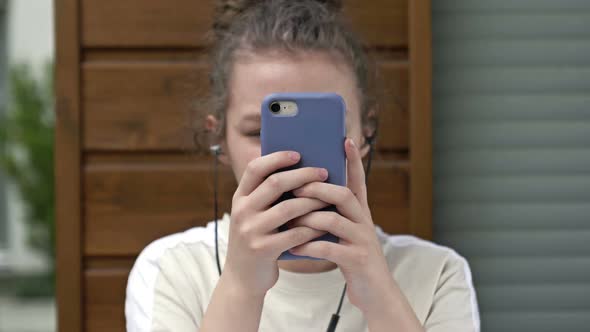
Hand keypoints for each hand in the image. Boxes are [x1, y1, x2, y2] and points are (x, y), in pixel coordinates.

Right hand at [223, 150, 330, 297]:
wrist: (243, 278)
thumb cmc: (257, 238)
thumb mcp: (254, 215)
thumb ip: (267, 195)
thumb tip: (300, 169)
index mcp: (240, 197)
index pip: (255, 168)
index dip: (276, 158)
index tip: (298, 153)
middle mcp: (242, 211)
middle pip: (275, 184)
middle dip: (303, 175)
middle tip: (324, 172)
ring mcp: (251, 231)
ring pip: (288, 208)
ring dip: (313, 201)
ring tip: (329, 197)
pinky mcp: (263, 250)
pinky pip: (295, 233)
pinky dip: (313, 227)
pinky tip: (325, 224)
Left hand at [286, 138, 394, 313]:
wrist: (374, 292)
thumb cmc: (351, 257)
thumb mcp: (344, 231)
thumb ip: (330, 212)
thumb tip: (303, 191)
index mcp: (359, 212)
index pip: (357, 180)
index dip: (352, 160)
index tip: (345, 139)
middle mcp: (364, 221)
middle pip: (343, 195)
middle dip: (318, 189)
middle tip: (296, 187)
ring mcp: (362, 240)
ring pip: (334, 220)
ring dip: (309, 218)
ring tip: (290, 219)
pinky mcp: (357, 260)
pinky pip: (330, 248)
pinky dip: (309, 246)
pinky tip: (294, 247)